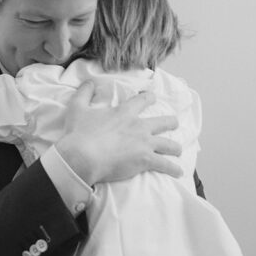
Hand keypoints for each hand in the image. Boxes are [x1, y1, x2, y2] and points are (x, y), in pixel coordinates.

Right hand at [56, 80, 181, 185]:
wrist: (82, 157)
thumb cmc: (79, 134)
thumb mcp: (77, 109)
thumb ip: (84, 93)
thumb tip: (89, 82)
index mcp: (124, 113)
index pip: (142, 100)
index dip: (149, 98)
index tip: (153, 97)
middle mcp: (139, 126)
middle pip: (164, 122)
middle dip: (171, 123)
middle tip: (174, 124)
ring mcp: (144, 144)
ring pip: (168, 144)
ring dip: (175, 148)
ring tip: (178, 151)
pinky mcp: (145, 160)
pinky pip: (165, 165)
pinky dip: (173, 169)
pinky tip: (178, 172)